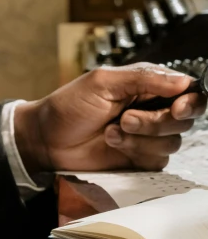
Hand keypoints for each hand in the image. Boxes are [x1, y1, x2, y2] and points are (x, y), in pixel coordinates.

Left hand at [14, 63, 206, 173]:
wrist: (48, 138)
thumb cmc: (70, 104)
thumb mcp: (103, 82)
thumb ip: (143, 78)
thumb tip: (182, 80)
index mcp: (145, 83)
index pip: (186, 89)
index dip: (190, 101)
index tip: (178, 109)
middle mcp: (151, 107)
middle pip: (183, 118)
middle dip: (156, 122)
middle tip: (126, 118)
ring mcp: (147, 134)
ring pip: (172, 141)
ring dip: (141, 138)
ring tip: (113, 129)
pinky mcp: (141, 158)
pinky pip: (158, 160)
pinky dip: (135, 152)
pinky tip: (113, 143)